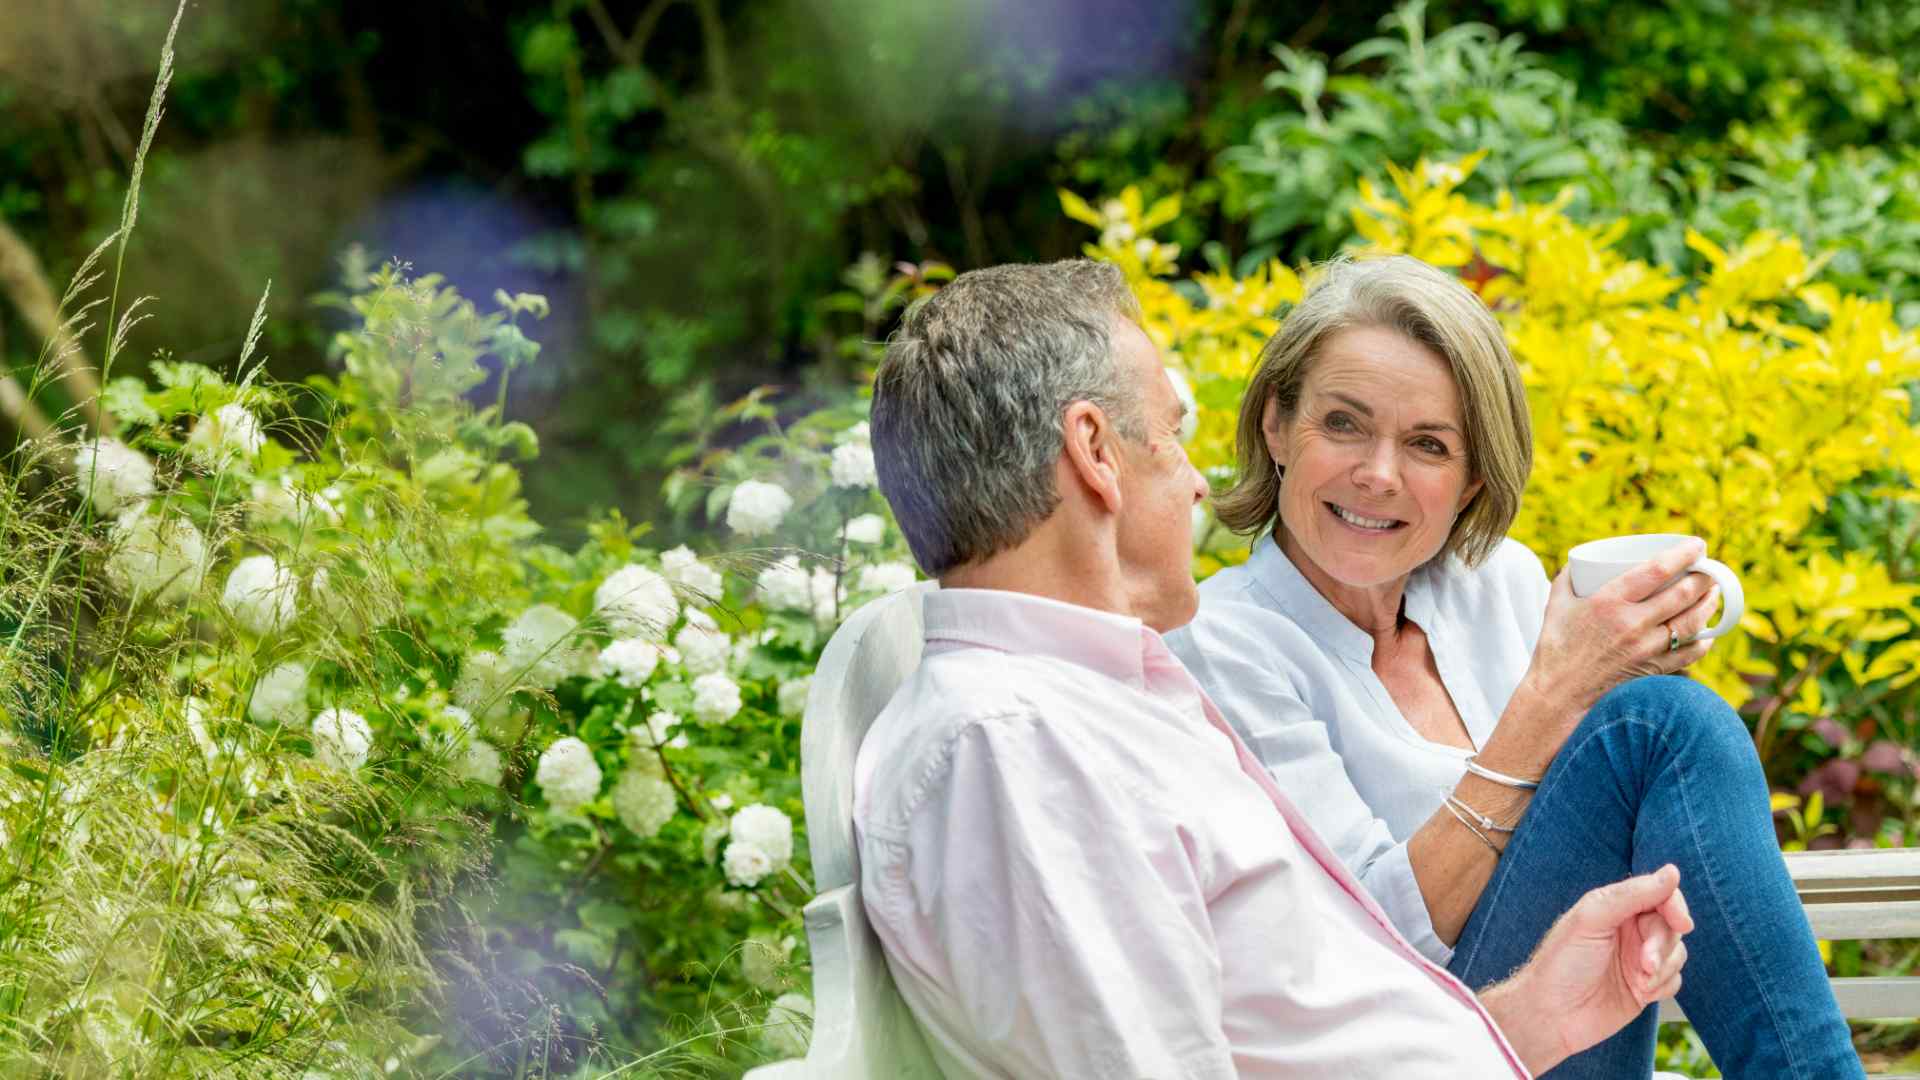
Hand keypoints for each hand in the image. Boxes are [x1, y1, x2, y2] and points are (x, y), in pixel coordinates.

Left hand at [1483, 865, 1693, 1073]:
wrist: (1552, 1016)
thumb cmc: (1562, 963)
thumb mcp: (1592, 919)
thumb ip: (1632, 894)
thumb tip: (1672, 872)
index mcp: (1613, 907)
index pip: (1658, 894)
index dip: (1674, 906)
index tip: (1681, 922)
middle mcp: (1628, 930)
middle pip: (1670, 925)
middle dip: (1662, 945)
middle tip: (1645, 963)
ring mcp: (1638, 959)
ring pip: (1677, 953)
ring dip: (1663, 968)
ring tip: (1639, 982)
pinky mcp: (1646, 987)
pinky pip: (1675, 980)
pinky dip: (1663, 986)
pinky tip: (1641, 993)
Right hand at [1522, 540, 1720, 728]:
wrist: (1558, 695)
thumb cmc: (1555, 648)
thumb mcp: (1556, 605)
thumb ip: (1568, 579)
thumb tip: (1580, 563)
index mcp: (1608, 601)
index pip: (1657, 570)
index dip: (1684, 554)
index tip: (1697, 545)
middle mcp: (1632, 623)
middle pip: (1683, 594)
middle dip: (1705, 577)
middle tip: (1710, 569)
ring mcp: (1646, 649)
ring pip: (1692, 621)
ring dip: (1709, 604)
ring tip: (1713, 592)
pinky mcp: (1654, 669)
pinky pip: (1691, 652)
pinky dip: (1704, 639)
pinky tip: (1706, 630)